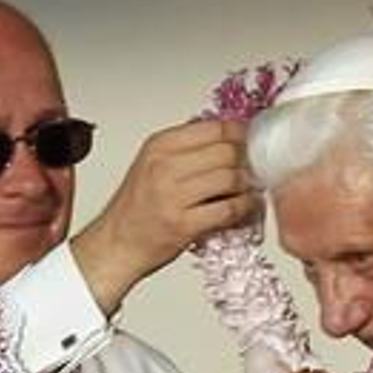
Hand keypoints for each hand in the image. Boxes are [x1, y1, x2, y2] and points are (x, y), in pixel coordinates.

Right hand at [71, 119, 259, 314]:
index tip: (251, 141)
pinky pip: (228, 209)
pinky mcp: (184, 224)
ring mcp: (174, 195)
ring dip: (248, 185)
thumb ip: (186, 149)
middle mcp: (165, 166)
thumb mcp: (152, 164)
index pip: (214, 128)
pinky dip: (244, 208)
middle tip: (256, 169)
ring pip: (231, 178)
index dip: (241, 134)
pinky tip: (246, 208)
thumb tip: (227, 137)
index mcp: (159, 146)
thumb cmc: (136, 208)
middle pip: (227, 151)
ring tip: (251, 189)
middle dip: (247, 161)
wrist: (116, 244)